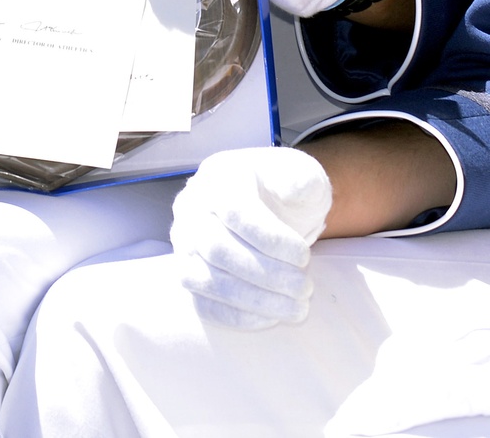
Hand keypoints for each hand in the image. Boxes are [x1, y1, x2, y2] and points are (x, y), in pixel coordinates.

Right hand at [170, 147, 332, 330]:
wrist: (268, 204)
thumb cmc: (283, 189)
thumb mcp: (300, 174)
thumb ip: (302, 179)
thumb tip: (295, 189)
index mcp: (217, 176)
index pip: (234, 211)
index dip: (270, 240)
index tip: (305, 257)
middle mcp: (190, 208)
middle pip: (217, 249)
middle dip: (266, 275)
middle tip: (305, 287)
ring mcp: (184, 243)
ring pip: (208, 280)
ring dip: (256, 301)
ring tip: (297, 308)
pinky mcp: (189, 274)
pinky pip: (203, 304)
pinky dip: (239, 316)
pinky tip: (273, 316)